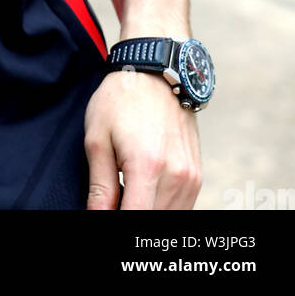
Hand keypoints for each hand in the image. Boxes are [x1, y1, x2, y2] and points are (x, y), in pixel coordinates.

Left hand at [84, 70, 202, 209]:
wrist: (155, 72)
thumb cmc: (120, 100)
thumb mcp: (97, 138)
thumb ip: (100, 186)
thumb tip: (97, 218)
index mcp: (147, 166)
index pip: (135, 218)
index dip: (116, 223)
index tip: (105, 212)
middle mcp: (176, 175)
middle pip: (153, 220)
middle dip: (130, 214)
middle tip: (113, 198)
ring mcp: (191, 177)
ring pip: (169, 217)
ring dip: (147, 211)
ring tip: (126, 193)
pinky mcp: (197, 175)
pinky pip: (181, 207)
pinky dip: (162, 207)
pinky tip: (144, 192)